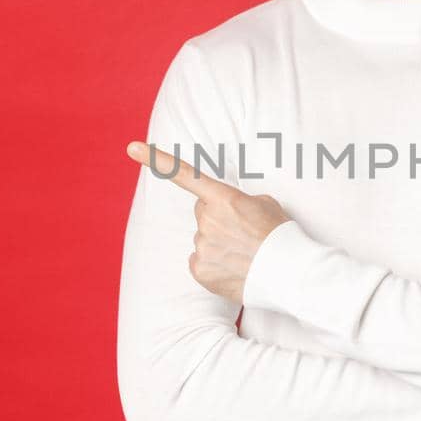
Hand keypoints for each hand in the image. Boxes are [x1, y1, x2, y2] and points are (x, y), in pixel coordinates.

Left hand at [127, 140, 289, 302]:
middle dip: (218, 219)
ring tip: (244, 253)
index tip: (132, 148)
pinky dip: (214, 265)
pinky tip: (234, 268)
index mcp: (224, 198)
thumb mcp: (266, 205)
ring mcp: (201, 245)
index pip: (185, 175)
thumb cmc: (281, 235)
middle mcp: (207, 219)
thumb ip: (240, 202)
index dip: (156, 160)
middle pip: (203, 212)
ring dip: (219, 244)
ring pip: (203, 239)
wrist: (289, 273)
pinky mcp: (199, 269)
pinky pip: (199, 262)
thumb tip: (230, 215)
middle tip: (243, 232)